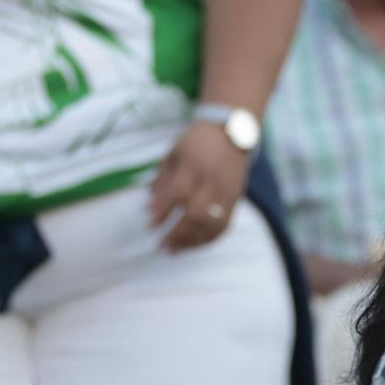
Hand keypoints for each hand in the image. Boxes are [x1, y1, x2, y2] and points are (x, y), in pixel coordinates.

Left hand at [147, 121, 248, 251]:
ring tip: (174, 250)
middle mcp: (213, 181)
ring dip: (191, 242)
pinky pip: (223, 226)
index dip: (163, 212)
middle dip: (176, 234)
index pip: (179, 194)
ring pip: (211, 225)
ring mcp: (226, 193)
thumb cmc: (198, 141)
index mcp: (195, 165)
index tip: (150, 224)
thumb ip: (162, 178)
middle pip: (196, 214)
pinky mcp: (235, 201)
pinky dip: (207, 240)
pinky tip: (193, 245)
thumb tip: (149, 206)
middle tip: (160, 245)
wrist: (234, 133)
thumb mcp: (175, 152)